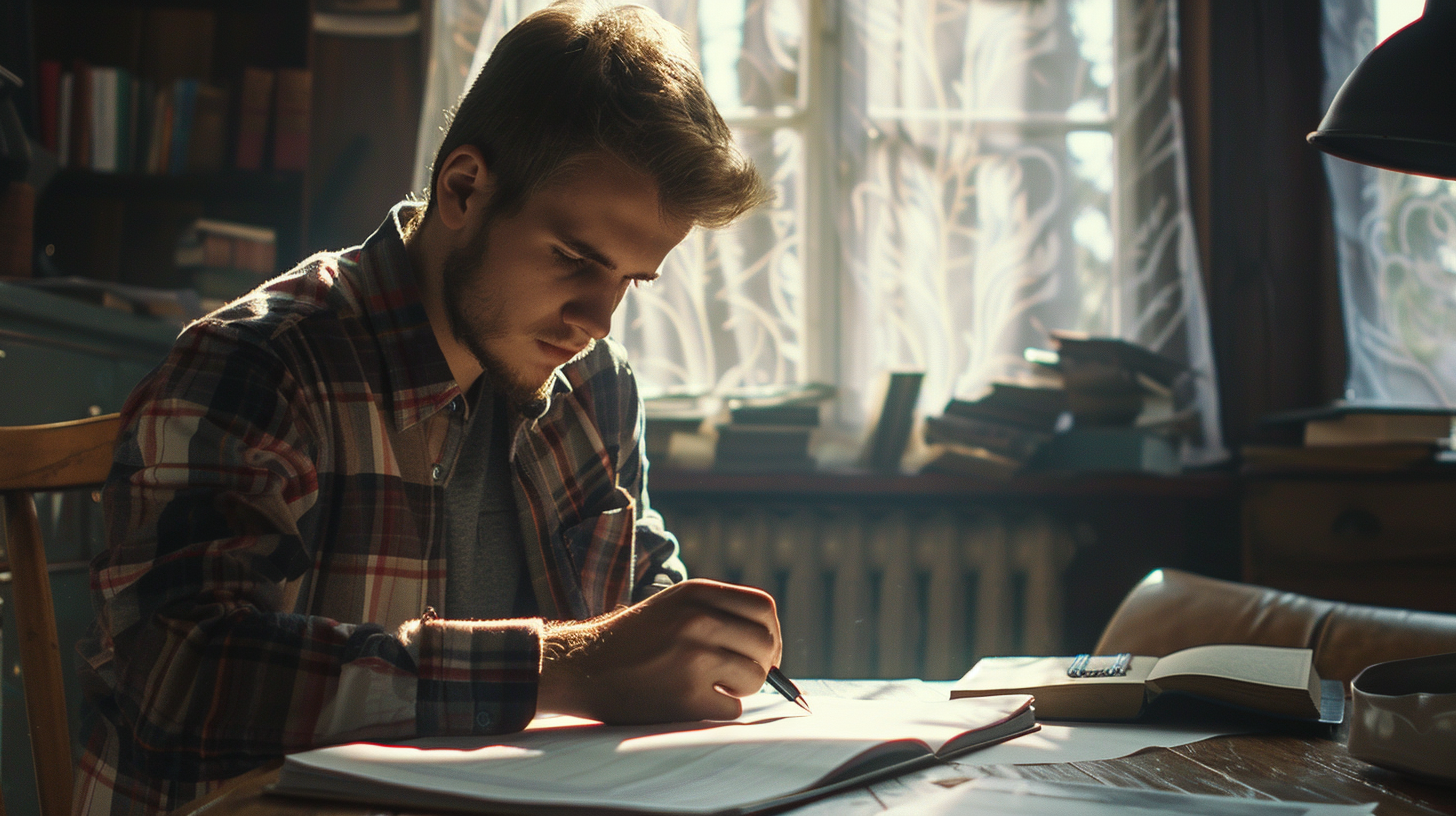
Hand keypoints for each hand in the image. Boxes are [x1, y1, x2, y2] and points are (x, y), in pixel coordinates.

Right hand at [537, 578, 780, 723]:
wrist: (582, 668)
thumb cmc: (633, 640)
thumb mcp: (673, 605)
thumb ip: (718, 612)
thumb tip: (770, 643)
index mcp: (696, 593)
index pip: (763, 608)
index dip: (770, 632)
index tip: (760, 650)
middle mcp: (698, 620)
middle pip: (765, 644)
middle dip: (760, 664)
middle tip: (737, 675)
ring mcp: (693, 658)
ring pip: (754, 678)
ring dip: (739, 690)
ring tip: (711, 687)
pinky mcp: (685, 697)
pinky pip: (732, 709)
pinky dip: (719, 710)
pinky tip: (693, 702)